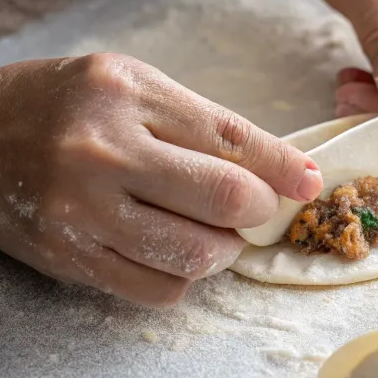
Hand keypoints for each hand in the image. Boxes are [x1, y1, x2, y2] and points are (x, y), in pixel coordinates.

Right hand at [0, 54, 321, 305]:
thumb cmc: (69, 104)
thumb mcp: (135, 86)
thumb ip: (204, 124)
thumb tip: (278, 171)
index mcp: (128, 94)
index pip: (232, 137)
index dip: (284, 166)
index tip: (310, 183)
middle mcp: (103, 151)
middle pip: (224, 199)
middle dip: (261, 211)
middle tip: (259, 208)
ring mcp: (81, 210)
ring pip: (194, 255)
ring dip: (225, 250)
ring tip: (217, 230)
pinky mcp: (68, 258)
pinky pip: (156, 290)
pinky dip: (185, 276)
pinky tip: (176, 249)